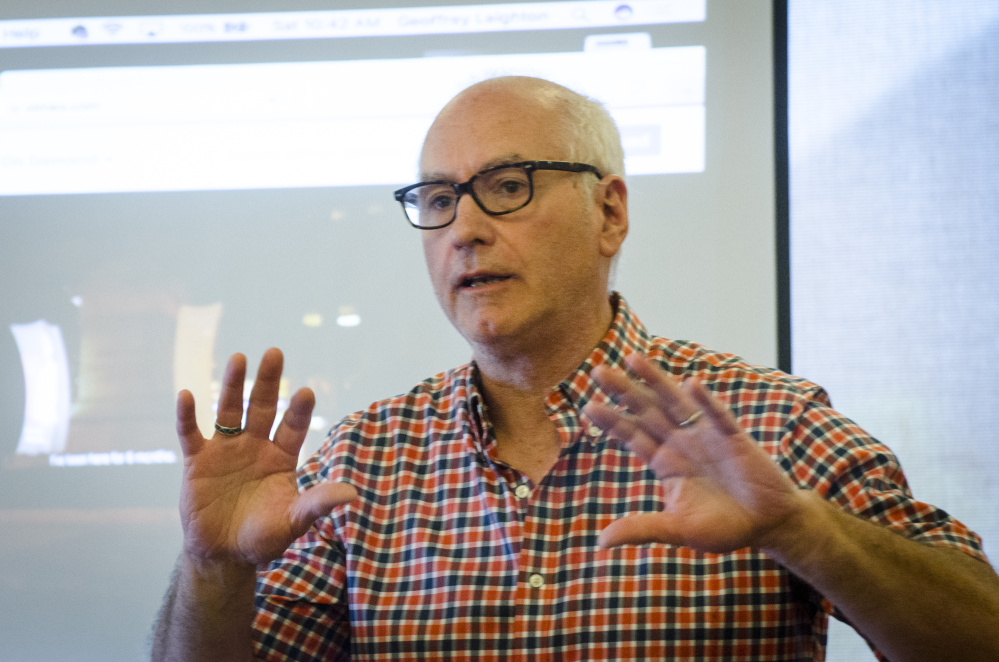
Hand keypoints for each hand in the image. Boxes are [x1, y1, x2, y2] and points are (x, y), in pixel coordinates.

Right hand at [176, 348, 355, 568]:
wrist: (223, 555)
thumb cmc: (262, 537)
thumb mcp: (292, 522)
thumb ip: (317, 504)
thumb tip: (352, 494)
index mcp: (281, 457)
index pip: (292, 427)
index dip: (298, 411)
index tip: (305, 392)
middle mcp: (255, 446)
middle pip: (262, 407)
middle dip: (268, 381)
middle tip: (275, 353)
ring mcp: (225, 451)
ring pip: (229, 411)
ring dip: (232, 385)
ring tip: (238, 359)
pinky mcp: (197, 462)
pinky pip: (191, 434)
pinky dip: (187, 416)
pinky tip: (186, 394)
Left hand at [584, 353, 804, 552]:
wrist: (769, 525)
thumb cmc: (723, 527)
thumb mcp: (678, 530)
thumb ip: (642, 529)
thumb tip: (600, 543)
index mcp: (666, 463)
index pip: (633, 436)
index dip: (612, 421)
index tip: (588, 406)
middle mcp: (682, 443)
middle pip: (647, 412)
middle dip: (624, 392)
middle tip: (598, 371)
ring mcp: (707, 436)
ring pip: (676, 403)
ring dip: (656, 380)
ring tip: (633, 359)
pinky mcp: (735, 438)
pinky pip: (718, 416)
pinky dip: (706, 401)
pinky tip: (691, 384)